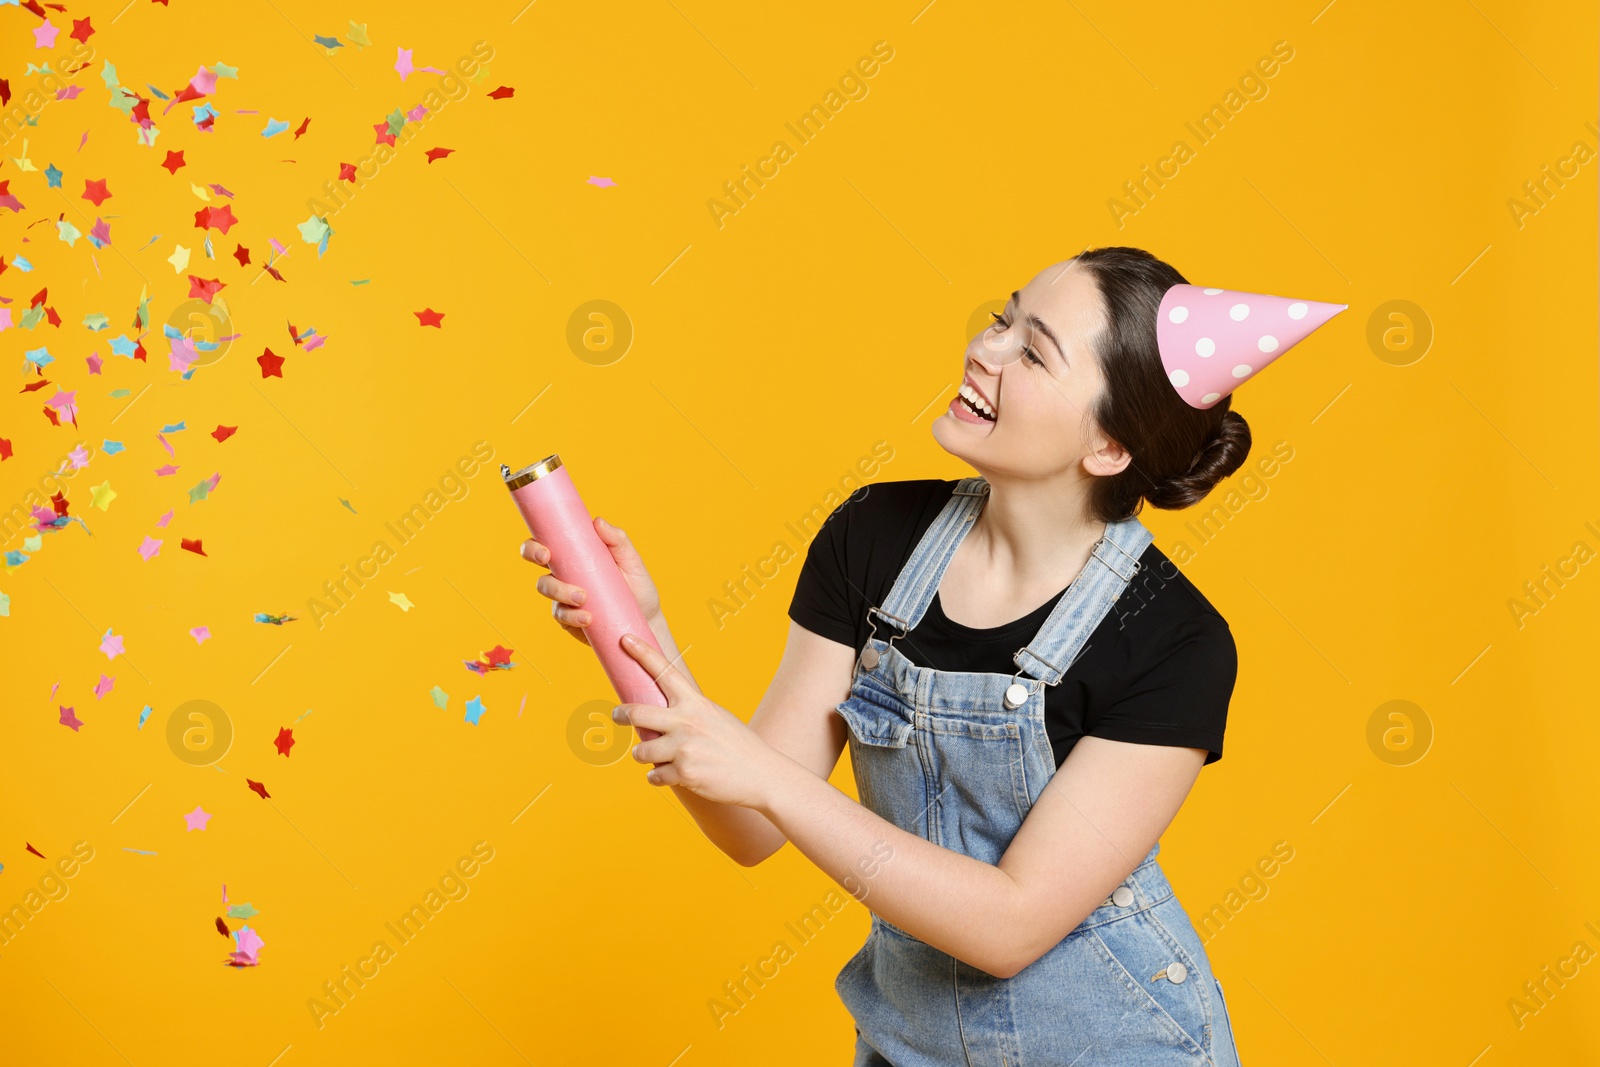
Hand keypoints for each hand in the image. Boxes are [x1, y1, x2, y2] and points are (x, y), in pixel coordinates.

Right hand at [519, 516, 663, 645]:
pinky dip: (572, 616)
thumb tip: (598, 521)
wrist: (646, 619)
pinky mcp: (569, 618)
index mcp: (575, 555)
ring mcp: (563, 596)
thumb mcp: (631, 561)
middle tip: (547, 559)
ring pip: (546, 588)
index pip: (546, 543)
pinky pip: (561, 615)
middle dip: (534, 558)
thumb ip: (617, 540)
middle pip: (536, 559)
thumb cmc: (637, 586)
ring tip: (583, 598)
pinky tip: (588, 617)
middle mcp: (564, 573)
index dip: (535, 545)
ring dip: (559, 591)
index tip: (545, 550)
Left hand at [612, 633, 779, 808]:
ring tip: (657, 758)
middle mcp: (687, 722)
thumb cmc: (738, 745)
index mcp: (696, 703)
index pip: (664, 672)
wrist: (761, 774)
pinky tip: (675, 776)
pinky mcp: (684, 773)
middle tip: (616, 715)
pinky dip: (660, 778)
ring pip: (641, 751)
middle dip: (620, 714)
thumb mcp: (715, 717)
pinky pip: (654, 776)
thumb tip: (660, 717)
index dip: (642, 654)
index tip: (625, 639)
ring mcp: (684, 748)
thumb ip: (688, 713)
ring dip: (644, 755)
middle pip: (637, 712)